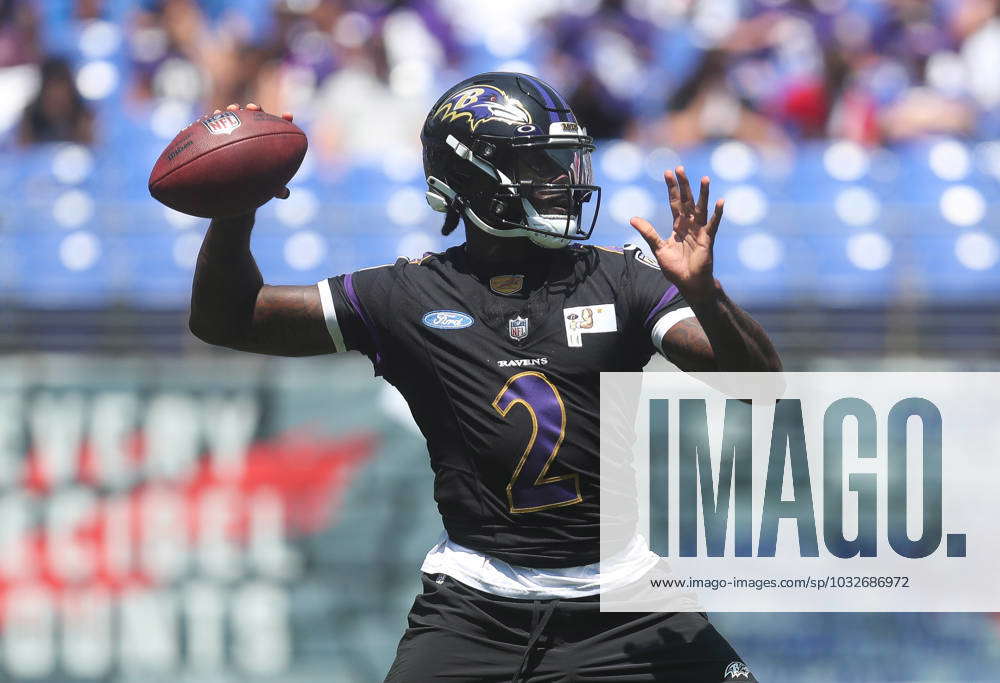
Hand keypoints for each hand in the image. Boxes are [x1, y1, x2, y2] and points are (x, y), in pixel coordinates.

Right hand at [214, 102, 294, 200]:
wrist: (234, 186)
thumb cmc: (255, 186)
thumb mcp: (266, 187)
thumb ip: (276, 189)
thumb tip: (284, 194)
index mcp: (269, 143)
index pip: (278, 128)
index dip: (284, 120)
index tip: (288, 115)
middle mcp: (253, 133)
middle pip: (256, 116)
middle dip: (255, 109)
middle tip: (253, 108)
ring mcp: (237, 131)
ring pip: (236, 117)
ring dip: (235, 110)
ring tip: (232, 109)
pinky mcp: (220, 134)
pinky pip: (217, 124)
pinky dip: (214, 119)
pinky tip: (209, 116)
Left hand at [629, 166, 723, 300]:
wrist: (689, 284)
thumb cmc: (675, 268)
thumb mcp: (658, 248)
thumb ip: (648, 232)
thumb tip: (632, 218)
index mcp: (678, 226)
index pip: (674, 202)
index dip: (671, 188)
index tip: (667, 172)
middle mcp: (690, 225)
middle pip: (687, 201)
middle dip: (684, 185)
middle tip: (680, 168)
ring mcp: (700, 231)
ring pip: (702, 208)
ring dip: (703, 194)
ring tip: (704, 179)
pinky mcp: (707, 239)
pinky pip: (713, 224)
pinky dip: (717, 213)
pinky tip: (720, 201)